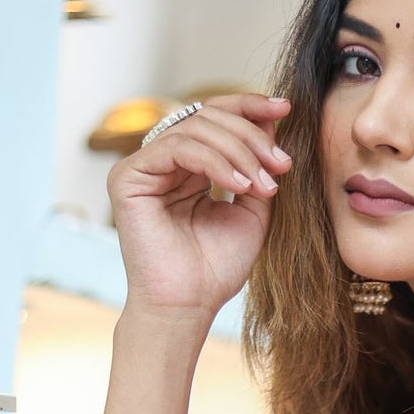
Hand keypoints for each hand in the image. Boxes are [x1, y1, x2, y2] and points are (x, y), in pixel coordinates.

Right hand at [107, 93, 292, 322]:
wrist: (189, 306)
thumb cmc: (216, 268)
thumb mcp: (252, 210)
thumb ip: (257, 167)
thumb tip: (272, 120)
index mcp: (189, 166)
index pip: (215, 118)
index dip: (249, 107)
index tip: (285, 108)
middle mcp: (163, 162)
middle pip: (208, 116)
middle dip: (251, 134)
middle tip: (282, 163)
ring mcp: (143, 167)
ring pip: (195, 128)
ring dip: (239, 151)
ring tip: (265, 185)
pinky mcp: (127, 177)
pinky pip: (177, 148)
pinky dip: (215, 162)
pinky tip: (239, 186)